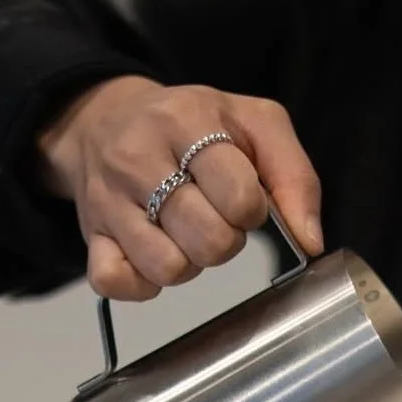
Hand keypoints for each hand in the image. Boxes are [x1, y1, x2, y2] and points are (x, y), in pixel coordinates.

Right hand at [38, 76, 323, 300]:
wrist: (105, 118)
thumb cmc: (192, 125)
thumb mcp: (255, 124)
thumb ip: (295, 177)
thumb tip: (310, 242)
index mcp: (188, 121)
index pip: (239, 197)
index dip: (252, 212)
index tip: (243, 202)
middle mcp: (140, 157)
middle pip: (208, 240)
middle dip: (224, 242)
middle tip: (215, 221)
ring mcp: (109, 199)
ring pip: (167, 268)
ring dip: (188, 264)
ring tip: (183, 234)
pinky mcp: (91, 234)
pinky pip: (115, 282)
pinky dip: (142, 283)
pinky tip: (153, 256)